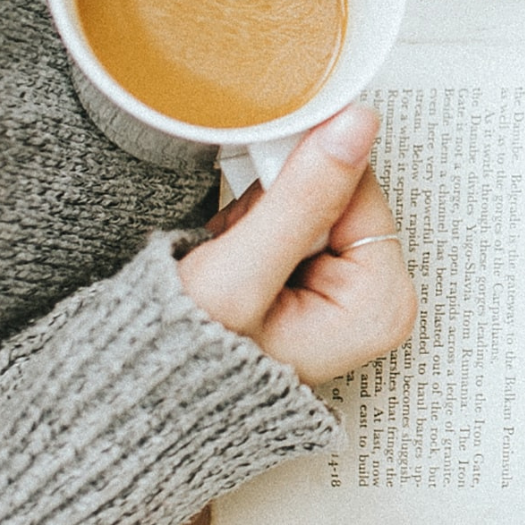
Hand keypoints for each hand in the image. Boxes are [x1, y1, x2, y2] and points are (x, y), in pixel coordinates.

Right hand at [176, 102, 414, 385]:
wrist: (142, 398)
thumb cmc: (189, 365)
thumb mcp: (239, 276)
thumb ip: (300, 198)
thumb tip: (355, 126)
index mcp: (382, 304)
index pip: (360, 187)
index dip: (302, 181)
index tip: (262, 200)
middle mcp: (376, 300)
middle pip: (338, 192)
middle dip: (278, 207)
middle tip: (242, 250)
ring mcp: (347, 292)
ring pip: (310, 200)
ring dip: (259, 217)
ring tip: (233, 264)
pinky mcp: (316, 281)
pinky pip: (291, 219)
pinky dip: (252, 230)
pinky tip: (234, 265)